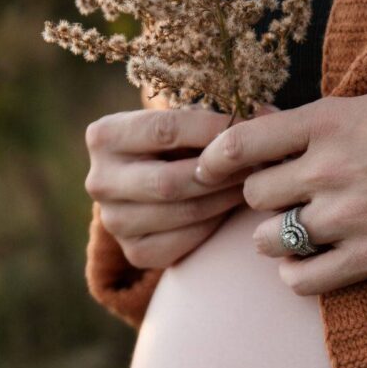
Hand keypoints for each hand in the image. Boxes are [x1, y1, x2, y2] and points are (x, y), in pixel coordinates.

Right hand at [84, 103, 273, 269]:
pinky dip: (213, 224)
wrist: (148, 186)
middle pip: (170, 180)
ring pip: (180, 212)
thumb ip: (210, 118)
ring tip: (252, 184)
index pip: (163, 130)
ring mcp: (114, 222)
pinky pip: (183, 241)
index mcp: (103, 136)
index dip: (211, 130)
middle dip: (219, 173)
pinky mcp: (134, 252)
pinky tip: (230, 209)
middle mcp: (99, 181)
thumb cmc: (173, 145)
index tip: (249, 127)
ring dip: (223, 199)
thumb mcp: (179, 122)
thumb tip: (266, 115)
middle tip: (257, 164)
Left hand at [193, 93, 366, 294]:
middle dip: (262, 200)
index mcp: (327, 124)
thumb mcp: (363, 109)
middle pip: (254, 197)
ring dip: (275, 239)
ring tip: (300, 232)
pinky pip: (300, 281)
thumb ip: (306, 124)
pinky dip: (295, 275)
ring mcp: (348, 217)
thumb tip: (255, 123)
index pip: (243, 143)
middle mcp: (331, 169)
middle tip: (284, 200)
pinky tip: (308, 263)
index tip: (208, 170)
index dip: (215, 159)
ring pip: (268, 241)